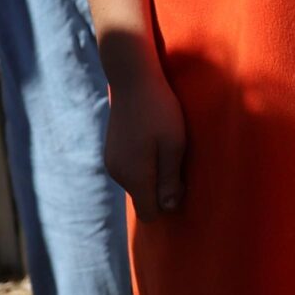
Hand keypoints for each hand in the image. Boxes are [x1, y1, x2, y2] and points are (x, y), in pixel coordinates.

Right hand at [106, 59, 186, 213]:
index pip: (150, 214)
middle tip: (177, 157)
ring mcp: (112, 162)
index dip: (168, 205)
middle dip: (162, 189)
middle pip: (144, 199)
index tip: (181, 182)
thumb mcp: (174, 145)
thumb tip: (169, 209)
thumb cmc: (161, 111)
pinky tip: (153, 138)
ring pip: (138, 183)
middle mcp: (118, 175)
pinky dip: (144, 162)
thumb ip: (170, 180)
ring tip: (166, 143)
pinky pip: (132, 169)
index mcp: (134, 177)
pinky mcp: (113, 150)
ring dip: (154, 173)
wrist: (133, 80)